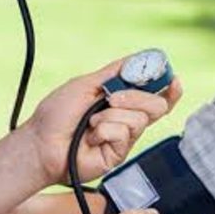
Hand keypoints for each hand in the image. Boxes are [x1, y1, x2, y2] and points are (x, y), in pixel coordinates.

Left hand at [24, 57, 182, 184]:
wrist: (42, 142)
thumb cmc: (56, 115)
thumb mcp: (85, 84)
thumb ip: (112, 73)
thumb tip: (135, 59)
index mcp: (121, 101)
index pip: (154, 94)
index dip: (169, 88)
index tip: (173, 79)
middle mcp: (126, 119)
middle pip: (156, 106)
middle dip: (136, 97)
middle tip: (112, 98)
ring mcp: (123, 137)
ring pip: (139, 118)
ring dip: (111, 115)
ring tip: (91, 122)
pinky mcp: (118, 154)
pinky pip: (124, 133)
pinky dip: (105, 129)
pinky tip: (91, 135)